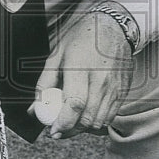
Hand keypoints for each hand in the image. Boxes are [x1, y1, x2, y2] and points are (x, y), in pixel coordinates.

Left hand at [32, 14, 133, 138]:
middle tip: (57, 130)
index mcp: (81, 68)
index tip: (52, 130)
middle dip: (70, 130)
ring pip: (100, 121)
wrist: (113, 28)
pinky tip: (85, 116)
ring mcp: (115, 87)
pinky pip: (110, 116)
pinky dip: (96, 122)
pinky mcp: (123, 92)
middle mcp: (101, 80)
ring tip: (70, 123)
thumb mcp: (56, 55)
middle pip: (88, 118)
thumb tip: (35, 108)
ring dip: (83, 129)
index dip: (63, 122)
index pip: (75, 104)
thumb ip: (44, 84)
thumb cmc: (82, 39)